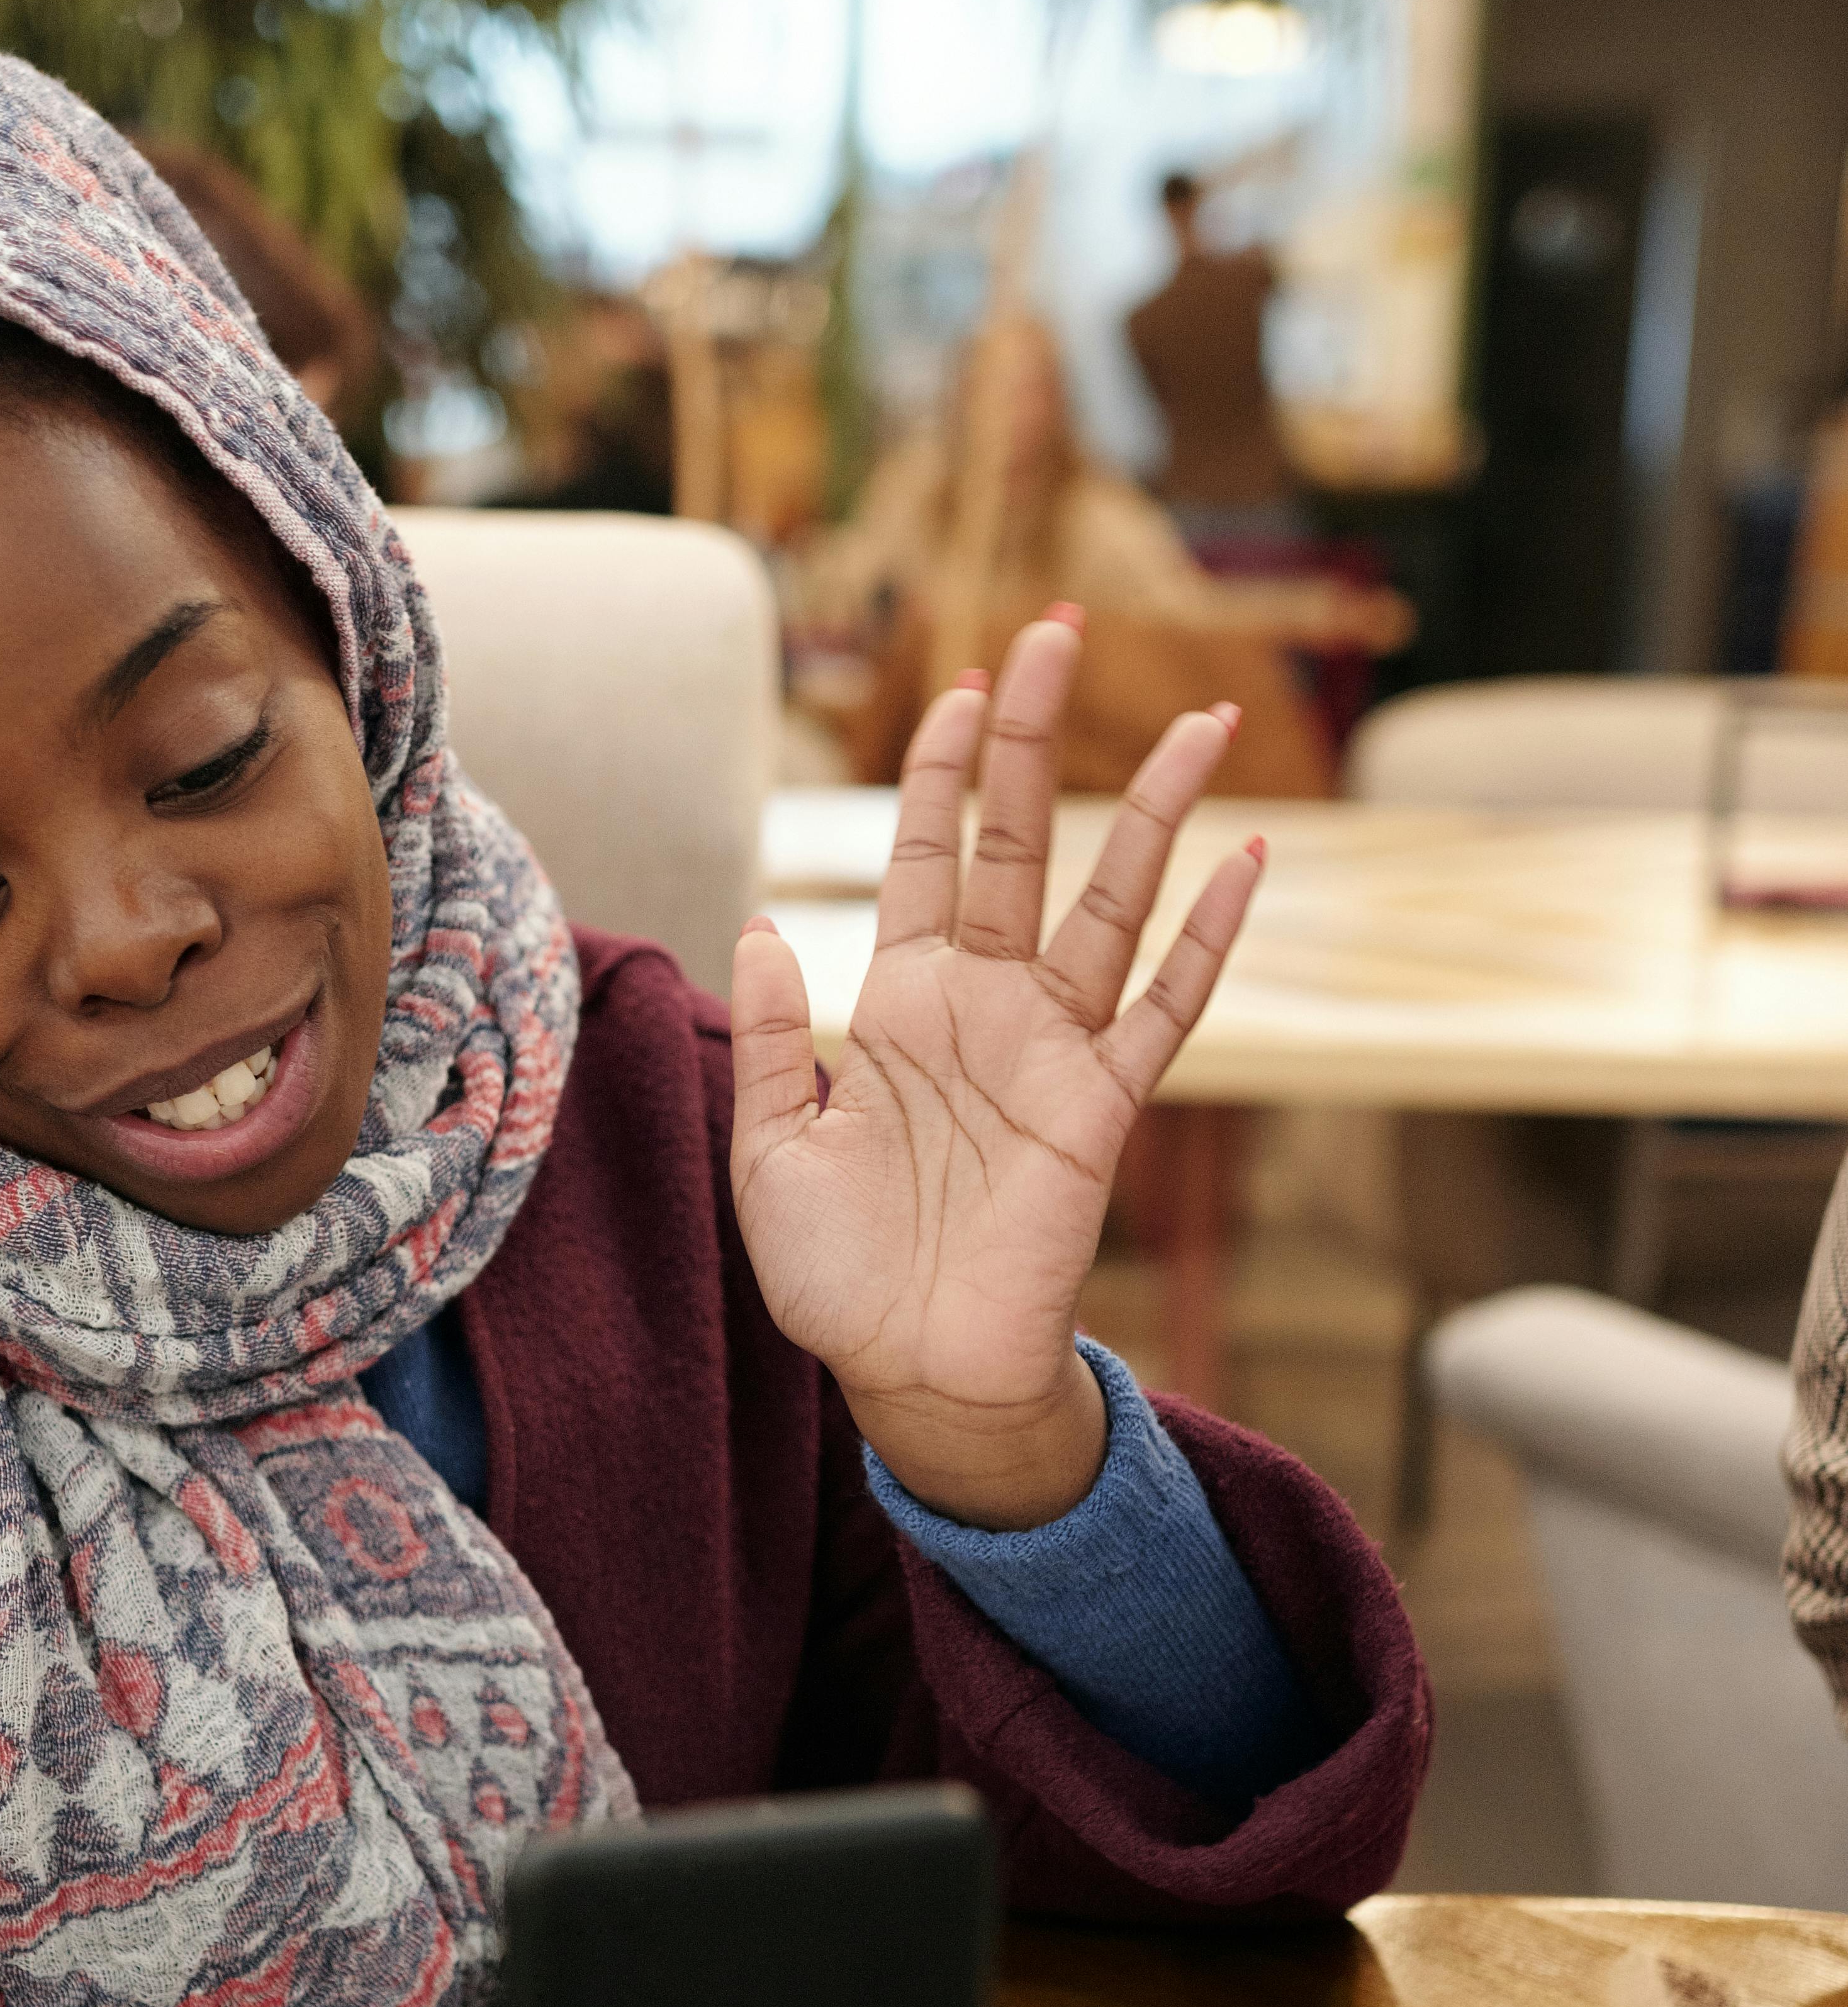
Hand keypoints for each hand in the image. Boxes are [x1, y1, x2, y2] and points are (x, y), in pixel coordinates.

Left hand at [728, 612, 1263, 1528]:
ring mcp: (1052, 1052)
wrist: (908, 1374)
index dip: (936, 772)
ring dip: (1150, 811)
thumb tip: (763, 928)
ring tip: (1195, 720)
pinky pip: (1168, 1008)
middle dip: (1032, 739)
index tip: (956, 687)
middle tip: (1053, 632)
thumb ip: (774, 1038)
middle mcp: (984, 1008)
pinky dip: (1208, 937)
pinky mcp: (1104, 1109)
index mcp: (898, 1006)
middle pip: (1017, 844)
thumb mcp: (772, 1148)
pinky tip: (1244, 860)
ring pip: (1112, 904)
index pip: (923, 857)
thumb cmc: (837, 1273)